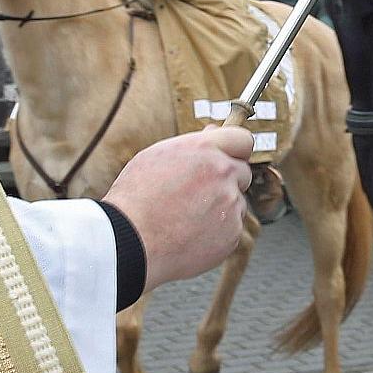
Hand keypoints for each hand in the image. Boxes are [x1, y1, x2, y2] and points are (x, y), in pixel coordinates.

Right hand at [105, 127, 253, 295]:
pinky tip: (190, 235)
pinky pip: (231, 228)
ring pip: (236, 203)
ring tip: (185, 218)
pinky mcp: (232, 232)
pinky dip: (217, 232)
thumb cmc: (136, 199)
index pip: (242, 140)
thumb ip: (193, 144)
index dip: (235, 150)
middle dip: (227, 181)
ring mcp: (230, 204)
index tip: (227, 159)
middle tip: (197, 195)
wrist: (130, 242)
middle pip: (242, 172)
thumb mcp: (156, 157)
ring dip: (220, 208)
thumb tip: (215, 130)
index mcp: (205, 149)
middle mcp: (223, 173)